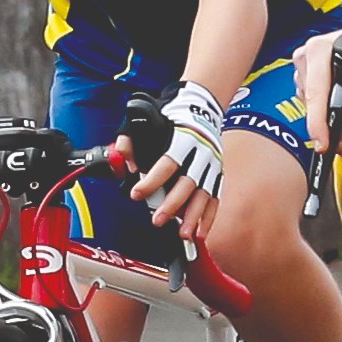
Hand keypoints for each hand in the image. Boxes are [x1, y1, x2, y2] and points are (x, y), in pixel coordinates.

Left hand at [131, 80, 229, 232]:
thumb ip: (130, 139)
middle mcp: (201, 153)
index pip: (168, 163)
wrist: (202, 107)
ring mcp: (212, 165)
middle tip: (157, 220)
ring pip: (205, 194)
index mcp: (182, 139)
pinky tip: (200, 233)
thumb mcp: (145, 117)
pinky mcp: (217, 173)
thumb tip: (123, 162)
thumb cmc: (170, 116)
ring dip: (194, 216)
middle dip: (173, 204)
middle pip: (189, 182)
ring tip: (183, 234)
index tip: (136, 193)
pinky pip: (215, 198)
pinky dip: (209, 217)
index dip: (152, 180)